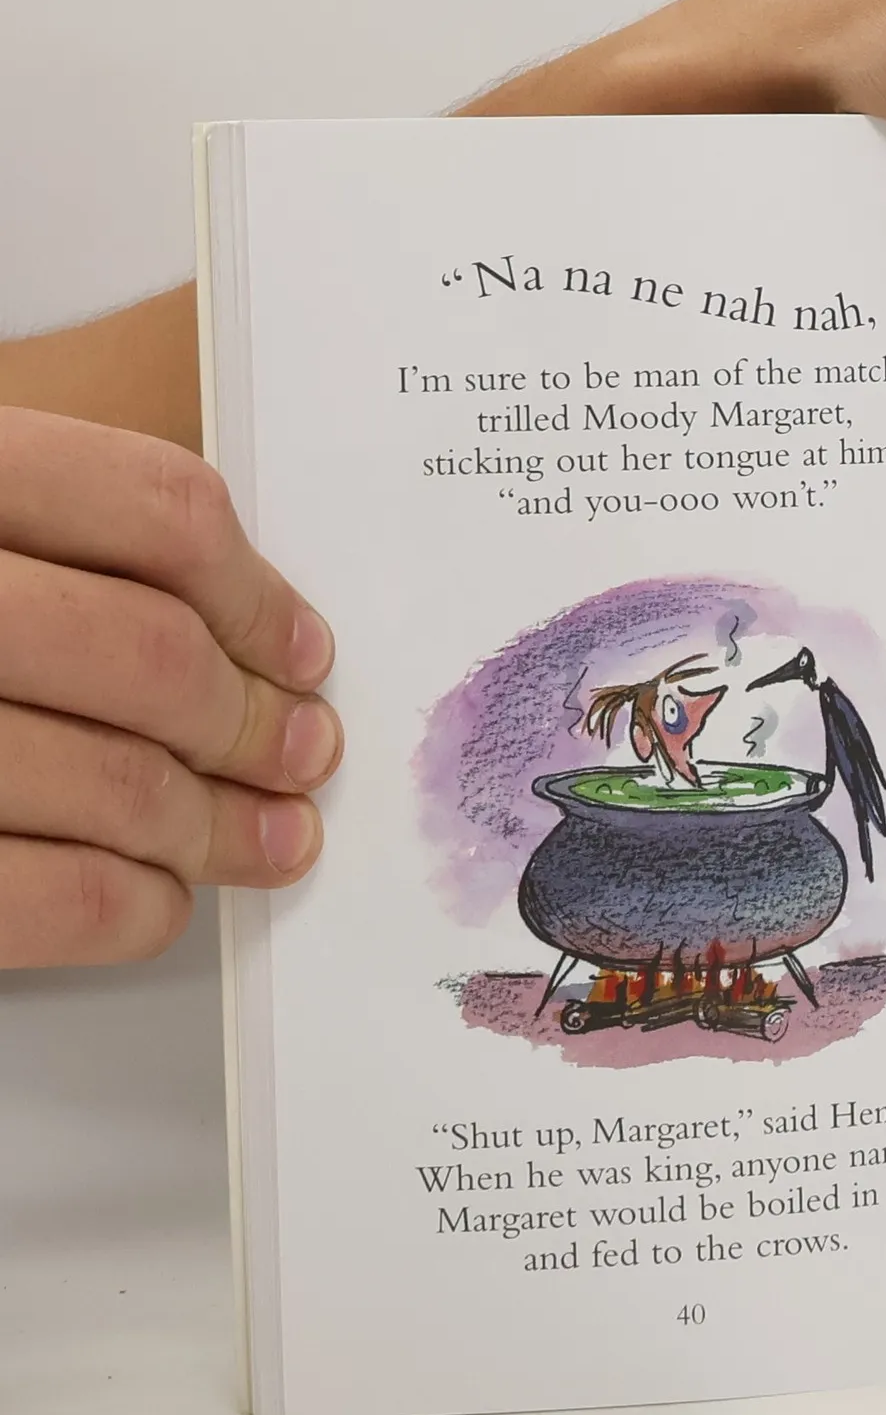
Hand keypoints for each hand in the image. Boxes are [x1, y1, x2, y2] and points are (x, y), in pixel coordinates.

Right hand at [0, 409, 341, 967]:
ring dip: (220, 827)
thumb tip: (248, 633)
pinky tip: (158, 893)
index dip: (259, 594)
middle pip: (151, 657)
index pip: (155, 509)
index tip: (302, 651)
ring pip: (118, 783)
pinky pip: (53, 896)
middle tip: (302, 753)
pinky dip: (133, 904)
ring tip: (269, 837)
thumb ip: (61, 541)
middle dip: (253, 724)